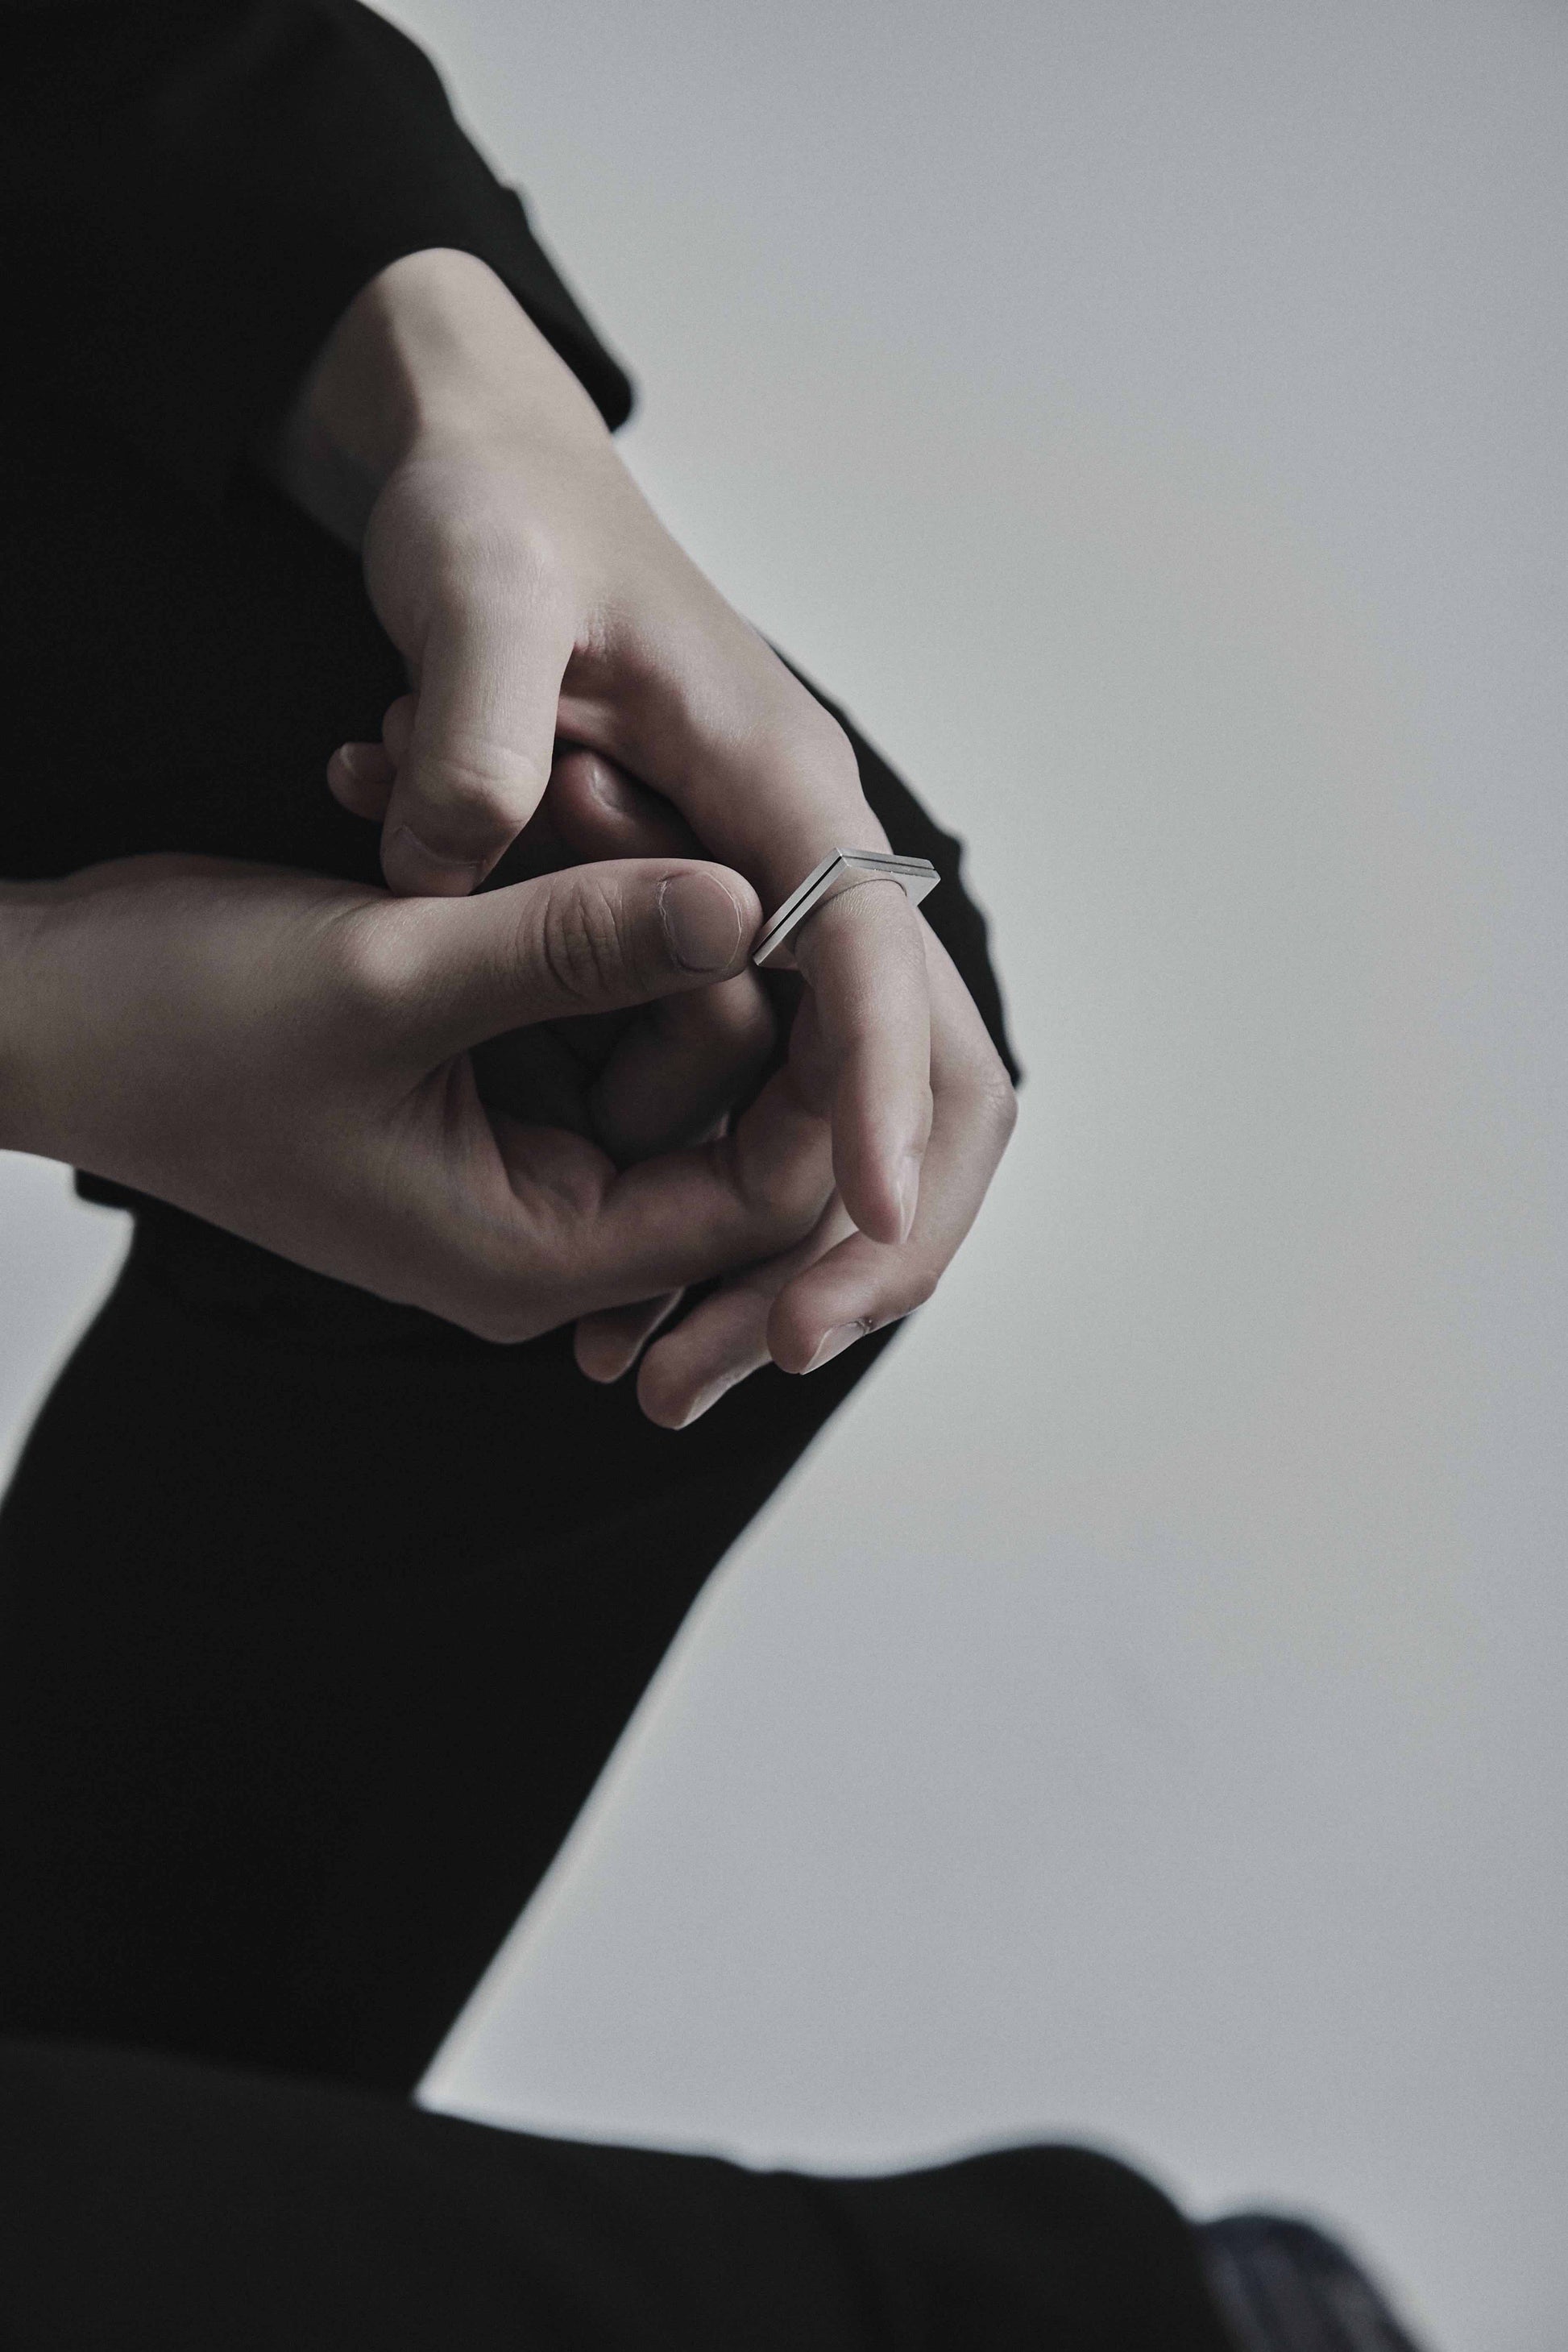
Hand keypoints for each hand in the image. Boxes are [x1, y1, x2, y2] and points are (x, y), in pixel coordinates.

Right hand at [0, 852, 832, 1342]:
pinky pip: (583, 995)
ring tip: (548, 777)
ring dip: (617, 903)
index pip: (759, 1186)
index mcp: (535, 1247)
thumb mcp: (387, 978)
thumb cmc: (173, 1027)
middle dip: (689, 947)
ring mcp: (516, 1145)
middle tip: (599, 792)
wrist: (39, 1012)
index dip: (802, 1056)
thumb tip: (748, 904)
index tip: (776, 891)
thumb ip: (574, 945)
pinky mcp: (486, 1073)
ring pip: (655, 1027)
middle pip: (721, 1097)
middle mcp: (545, 1218)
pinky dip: (560, 911)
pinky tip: (497, 815)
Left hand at [264, 248, 1017, 1408]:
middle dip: (863, 1233)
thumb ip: (475, 718)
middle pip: (922, 1077)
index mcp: (786, 793)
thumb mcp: (475, 586)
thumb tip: (460, 855)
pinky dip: (719, 1199)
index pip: (869, 969)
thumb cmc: (501, 524)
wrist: (500, 485)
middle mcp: (812, 866)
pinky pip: (768, 1101)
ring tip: (666, 1362)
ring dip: (785, 1246)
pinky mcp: (722, 944)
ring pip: (846, 1115)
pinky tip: (631, 1287)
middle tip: (754, 1355)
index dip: (877, 1103)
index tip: (868, 1229)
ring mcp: (779, 911)